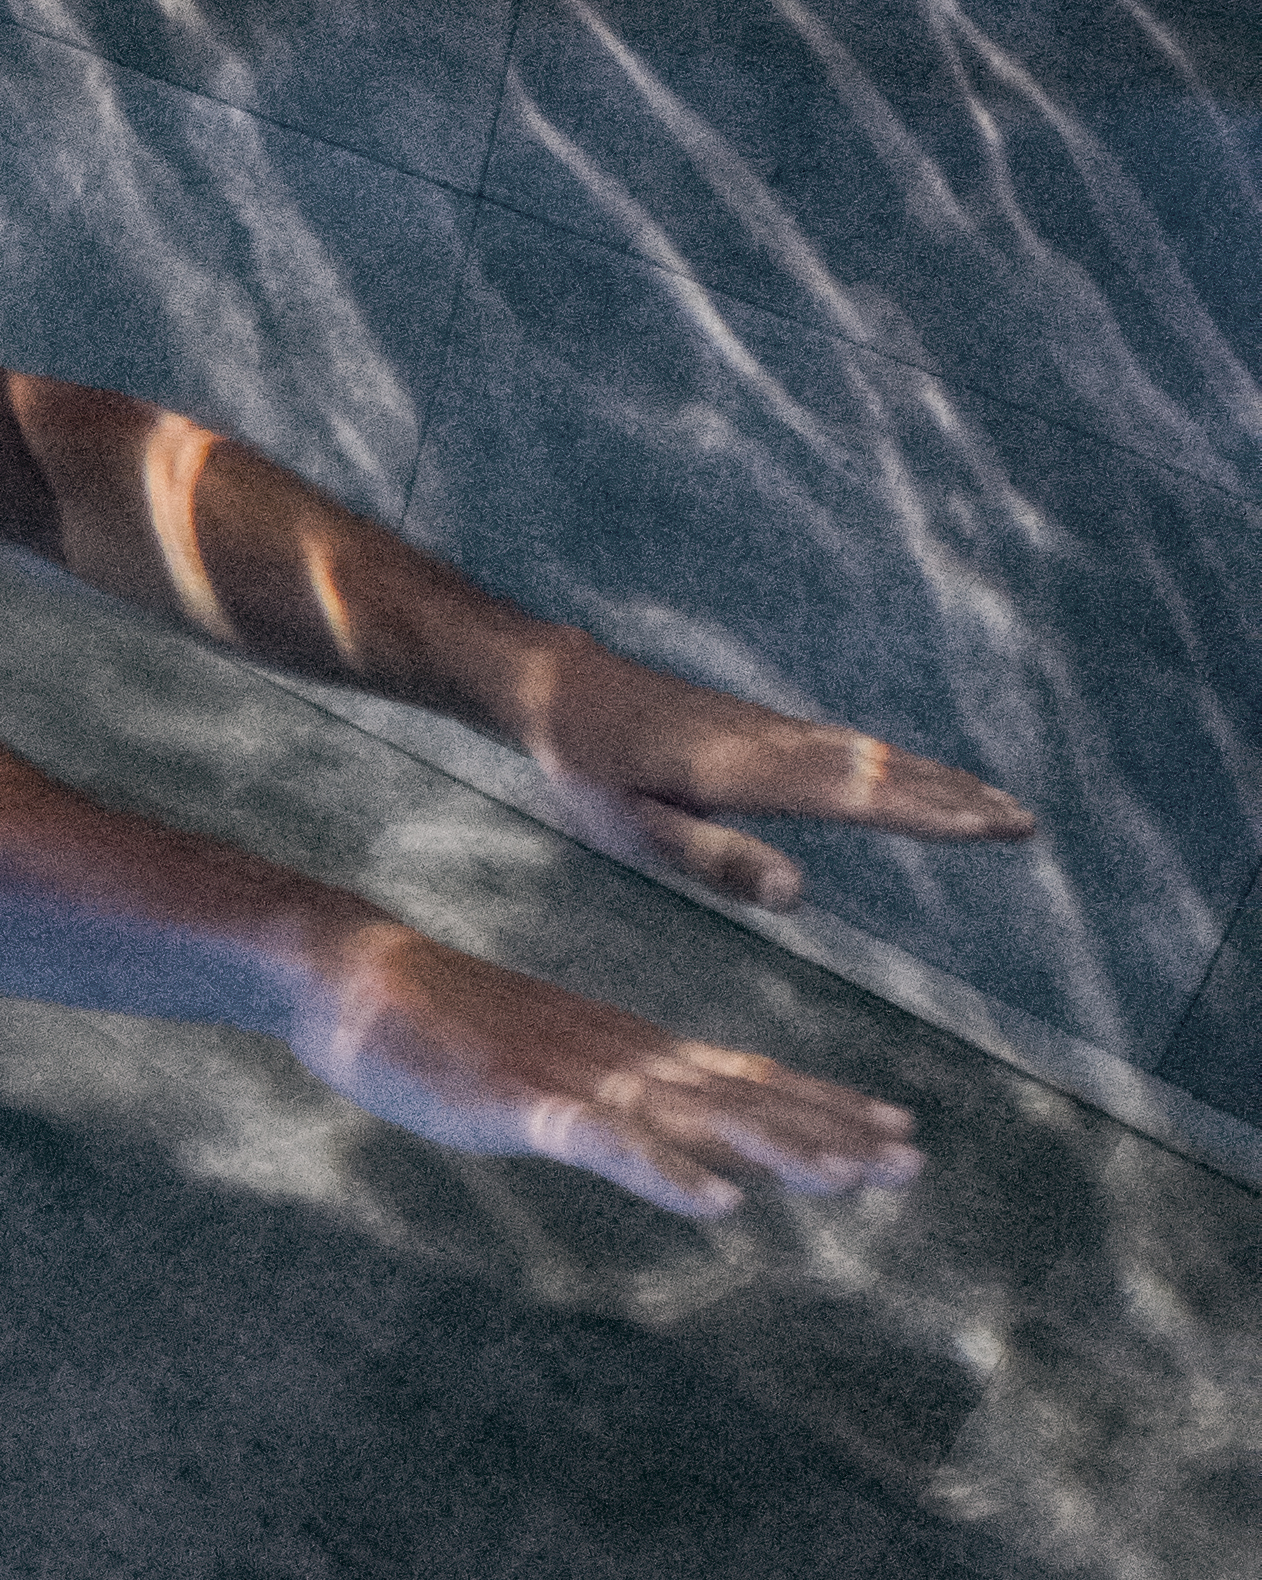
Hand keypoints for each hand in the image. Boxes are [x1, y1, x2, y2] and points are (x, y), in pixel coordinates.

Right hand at [291, 921, 918, 1219]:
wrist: (349, 970)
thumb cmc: (433, 1019)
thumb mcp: (537, 1063)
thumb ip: (602, 1099)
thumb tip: (655, 1133)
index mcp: (624, 1051)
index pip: (745, 1080)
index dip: (824, 1107)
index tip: (898, 1130)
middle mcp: (618, 1060)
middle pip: (741, 1101)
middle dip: (828, 1133)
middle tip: (911, 1163)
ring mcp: (572, 1079)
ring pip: (694, 1120)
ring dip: (775, 1149)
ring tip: (847, 1180)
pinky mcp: (519, 1102)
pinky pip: (604, 1143)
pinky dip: (664, 1172)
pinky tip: (715, 1203)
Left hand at [511, 638, 1031, 912]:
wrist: (553, 684)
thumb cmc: (584, 766)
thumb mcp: (630, 829)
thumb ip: (712, 860)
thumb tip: (798, 895)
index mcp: (745, 773)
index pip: (855, 798)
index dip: (928, 814)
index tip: (993, 827)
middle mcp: (769, 743)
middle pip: (878, 770)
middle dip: (955, 797)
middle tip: (1027, 822)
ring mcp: (765, 729)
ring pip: (866, 754)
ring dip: (933, 777)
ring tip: (993, 801)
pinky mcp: (755, 726)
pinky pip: (841, 745)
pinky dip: (890, 762)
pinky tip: (906, 775)